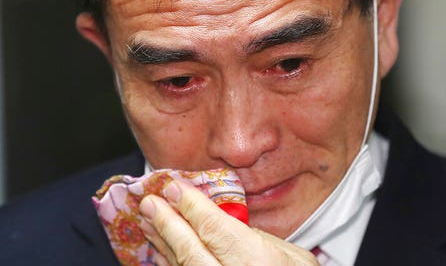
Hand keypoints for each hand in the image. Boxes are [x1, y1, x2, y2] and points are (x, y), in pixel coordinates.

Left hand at [138, 180, 319, 265]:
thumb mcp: (296, 257)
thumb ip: (260, 239)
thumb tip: (226, 220)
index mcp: (259, 263)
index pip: (216, 229)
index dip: (192, 206)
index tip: (175, 188)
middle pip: (192, 250)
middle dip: (168, 224)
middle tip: (150, 202)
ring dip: (163, 244)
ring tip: (148, 222)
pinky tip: (161, 252)